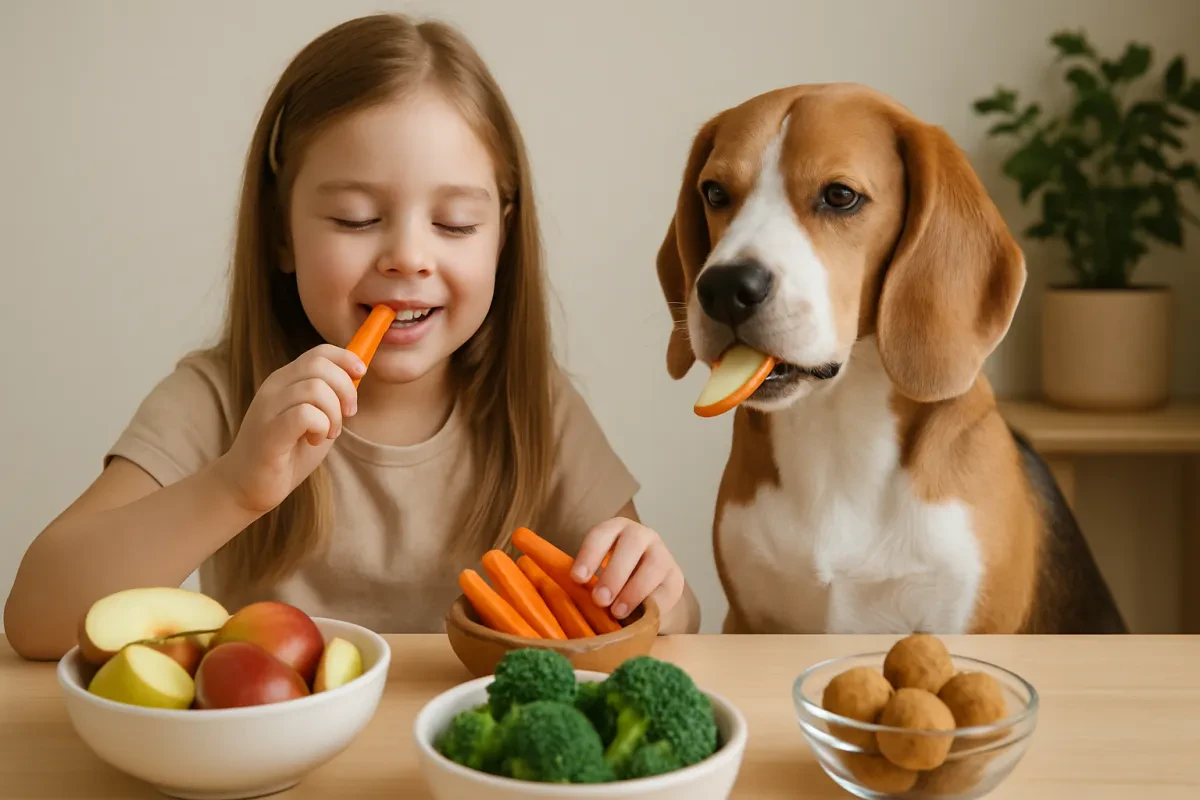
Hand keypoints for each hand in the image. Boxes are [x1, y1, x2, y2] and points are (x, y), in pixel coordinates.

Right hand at [215, 344, 364, 514]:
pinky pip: (305, 414)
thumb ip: (332, 398)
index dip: (346, 359)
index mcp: (285, 380)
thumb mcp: (316, 419)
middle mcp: (274, 388)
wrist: (248, 485)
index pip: (319, 353)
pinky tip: (313, 440)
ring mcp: (268, 408)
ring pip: (315, 389)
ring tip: (326, 433)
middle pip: (320, 365)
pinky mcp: (268, 432)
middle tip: (346, 415)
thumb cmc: (286, 453)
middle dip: (345, 389)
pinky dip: (320, 427)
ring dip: (333, 413)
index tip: (361, 375)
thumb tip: (357, 376)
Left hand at [570, 517, 684, 620]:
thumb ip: (587, 580)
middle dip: (613, 574)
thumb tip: (566, 599)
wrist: (648, 592)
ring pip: (652, 566)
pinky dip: (652, 604)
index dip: (589, 555)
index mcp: (615, 529)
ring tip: (617, 612)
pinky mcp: (675, 577)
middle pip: (630, 545)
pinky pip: (666, 589)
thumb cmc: (612, 580)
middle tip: (599, 600)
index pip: (601, 534)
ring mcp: (662, 554)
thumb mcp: (597, 573)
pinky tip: (640, 617)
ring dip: (633, 590)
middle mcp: (641, 535)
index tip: (577, 578)